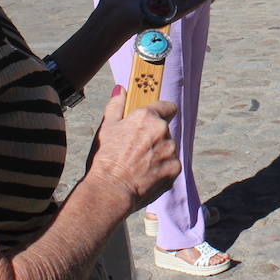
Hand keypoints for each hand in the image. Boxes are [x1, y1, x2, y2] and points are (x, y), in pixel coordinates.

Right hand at [84, 88, 180, 211]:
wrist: (110, 190)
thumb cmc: (105, 158)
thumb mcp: (106, 128)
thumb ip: (116, 106)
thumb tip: (121, 90)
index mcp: (147, 117)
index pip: (168, 106)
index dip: (162, 112)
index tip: (156, 119)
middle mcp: (163, 131)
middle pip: (165, 130)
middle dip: (154, 137)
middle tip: (136, 150)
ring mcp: (171, 151)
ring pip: (168, 148)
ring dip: (159, 154)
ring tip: (138, 166)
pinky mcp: (175, 169)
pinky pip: (171, 165)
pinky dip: (161, 170)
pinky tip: (145, 176)